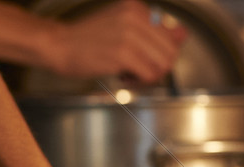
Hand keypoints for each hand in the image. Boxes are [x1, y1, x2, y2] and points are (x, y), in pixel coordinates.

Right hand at [50, 0, 186, 82]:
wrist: (60, 44)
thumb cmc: (91, 39)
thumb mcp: (125, 27)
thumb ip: (156, 31)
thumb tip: (183, 34)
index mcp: (137, 8)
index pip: (172, 36)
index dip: (163, 54)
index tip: (146, 58)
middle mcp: (135, 16)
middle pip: (171, 52)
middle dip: (160, 67)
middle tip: (141, 70)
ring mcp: (129, 34)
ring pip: (163, 64)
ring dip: (151, 76)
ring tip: (132, 73)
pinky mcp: (122, 53)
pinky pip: (149, 74)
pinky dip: (140, 81)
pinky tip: (125, 76)